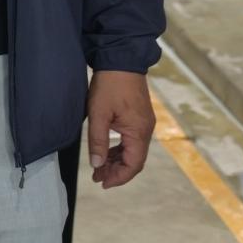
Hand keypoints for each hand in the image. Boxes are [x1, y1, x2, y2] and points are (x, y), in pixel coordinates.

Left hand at [86, 70, 154, 189]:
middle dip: (117, 171)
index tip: (102, 183)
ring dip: (117, 161)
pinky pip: (132, 140)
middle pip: (135, 160)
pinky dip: (120, 149)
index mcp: (139, 132)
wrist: (121, 58)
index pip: (133, 165)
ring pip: (133, 151)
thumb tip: (97, 165)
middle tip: (97, 177)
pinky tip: (107, 151)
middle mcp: (146, 129)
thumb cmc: (110, 85)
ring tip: (99, 167)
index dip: (118, 178)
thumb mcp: (98, 114)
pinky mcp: (139, 116)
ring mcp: (144, 122)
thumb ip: (98, 142)